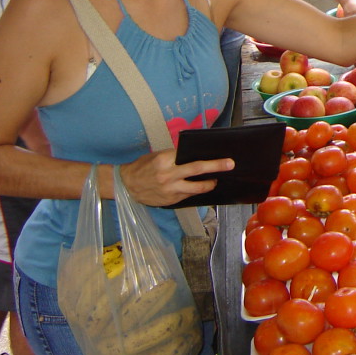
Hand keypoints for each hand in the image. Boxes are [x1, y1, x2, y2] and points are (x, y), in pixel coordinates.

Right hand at [118, 150, 233, 206]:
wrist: (125, 185)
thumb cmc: (142, 167)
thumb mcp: (157, 156)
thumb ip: (174, 157)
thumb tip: (194, 156)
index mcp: (165, 160)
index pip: (189, 156)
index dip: (205, 156)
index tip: (220, 154)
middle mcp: (168, 175)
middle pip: (197, 170)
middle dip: (216, 166)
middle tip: (230, 164)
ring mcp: (170, 190)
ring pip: (196, 188)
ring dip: (209, 184)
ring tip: (215, 180)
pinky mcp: (170, 201)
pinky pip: (188, 196)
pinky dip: (195, 192)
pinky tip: (200, 188)